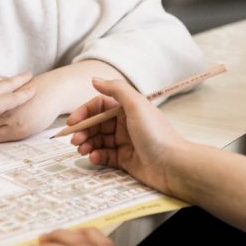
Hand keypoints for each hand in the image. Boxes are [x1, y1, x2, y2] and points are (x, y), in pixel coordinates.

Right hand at [67, 78, 189, 196]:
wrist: (173, 166)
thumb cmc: (156, 134)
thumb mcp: (136, 105)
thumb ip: (116, 89)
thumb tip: (95, 79)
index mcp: (128, 109)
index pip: (99, 106)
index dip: (84, 113)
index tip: (72, 123)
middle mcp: (126, 124)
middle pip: (96, 124)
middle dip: (83, 131)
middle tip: (74, 140)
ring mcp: (125, 142)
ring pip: (98, 140)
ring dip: (87, 144)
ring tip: (82, 150)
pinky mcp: (125, 160)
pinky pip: (105, 156)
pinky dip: (97, 156)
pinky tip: (94, 158)